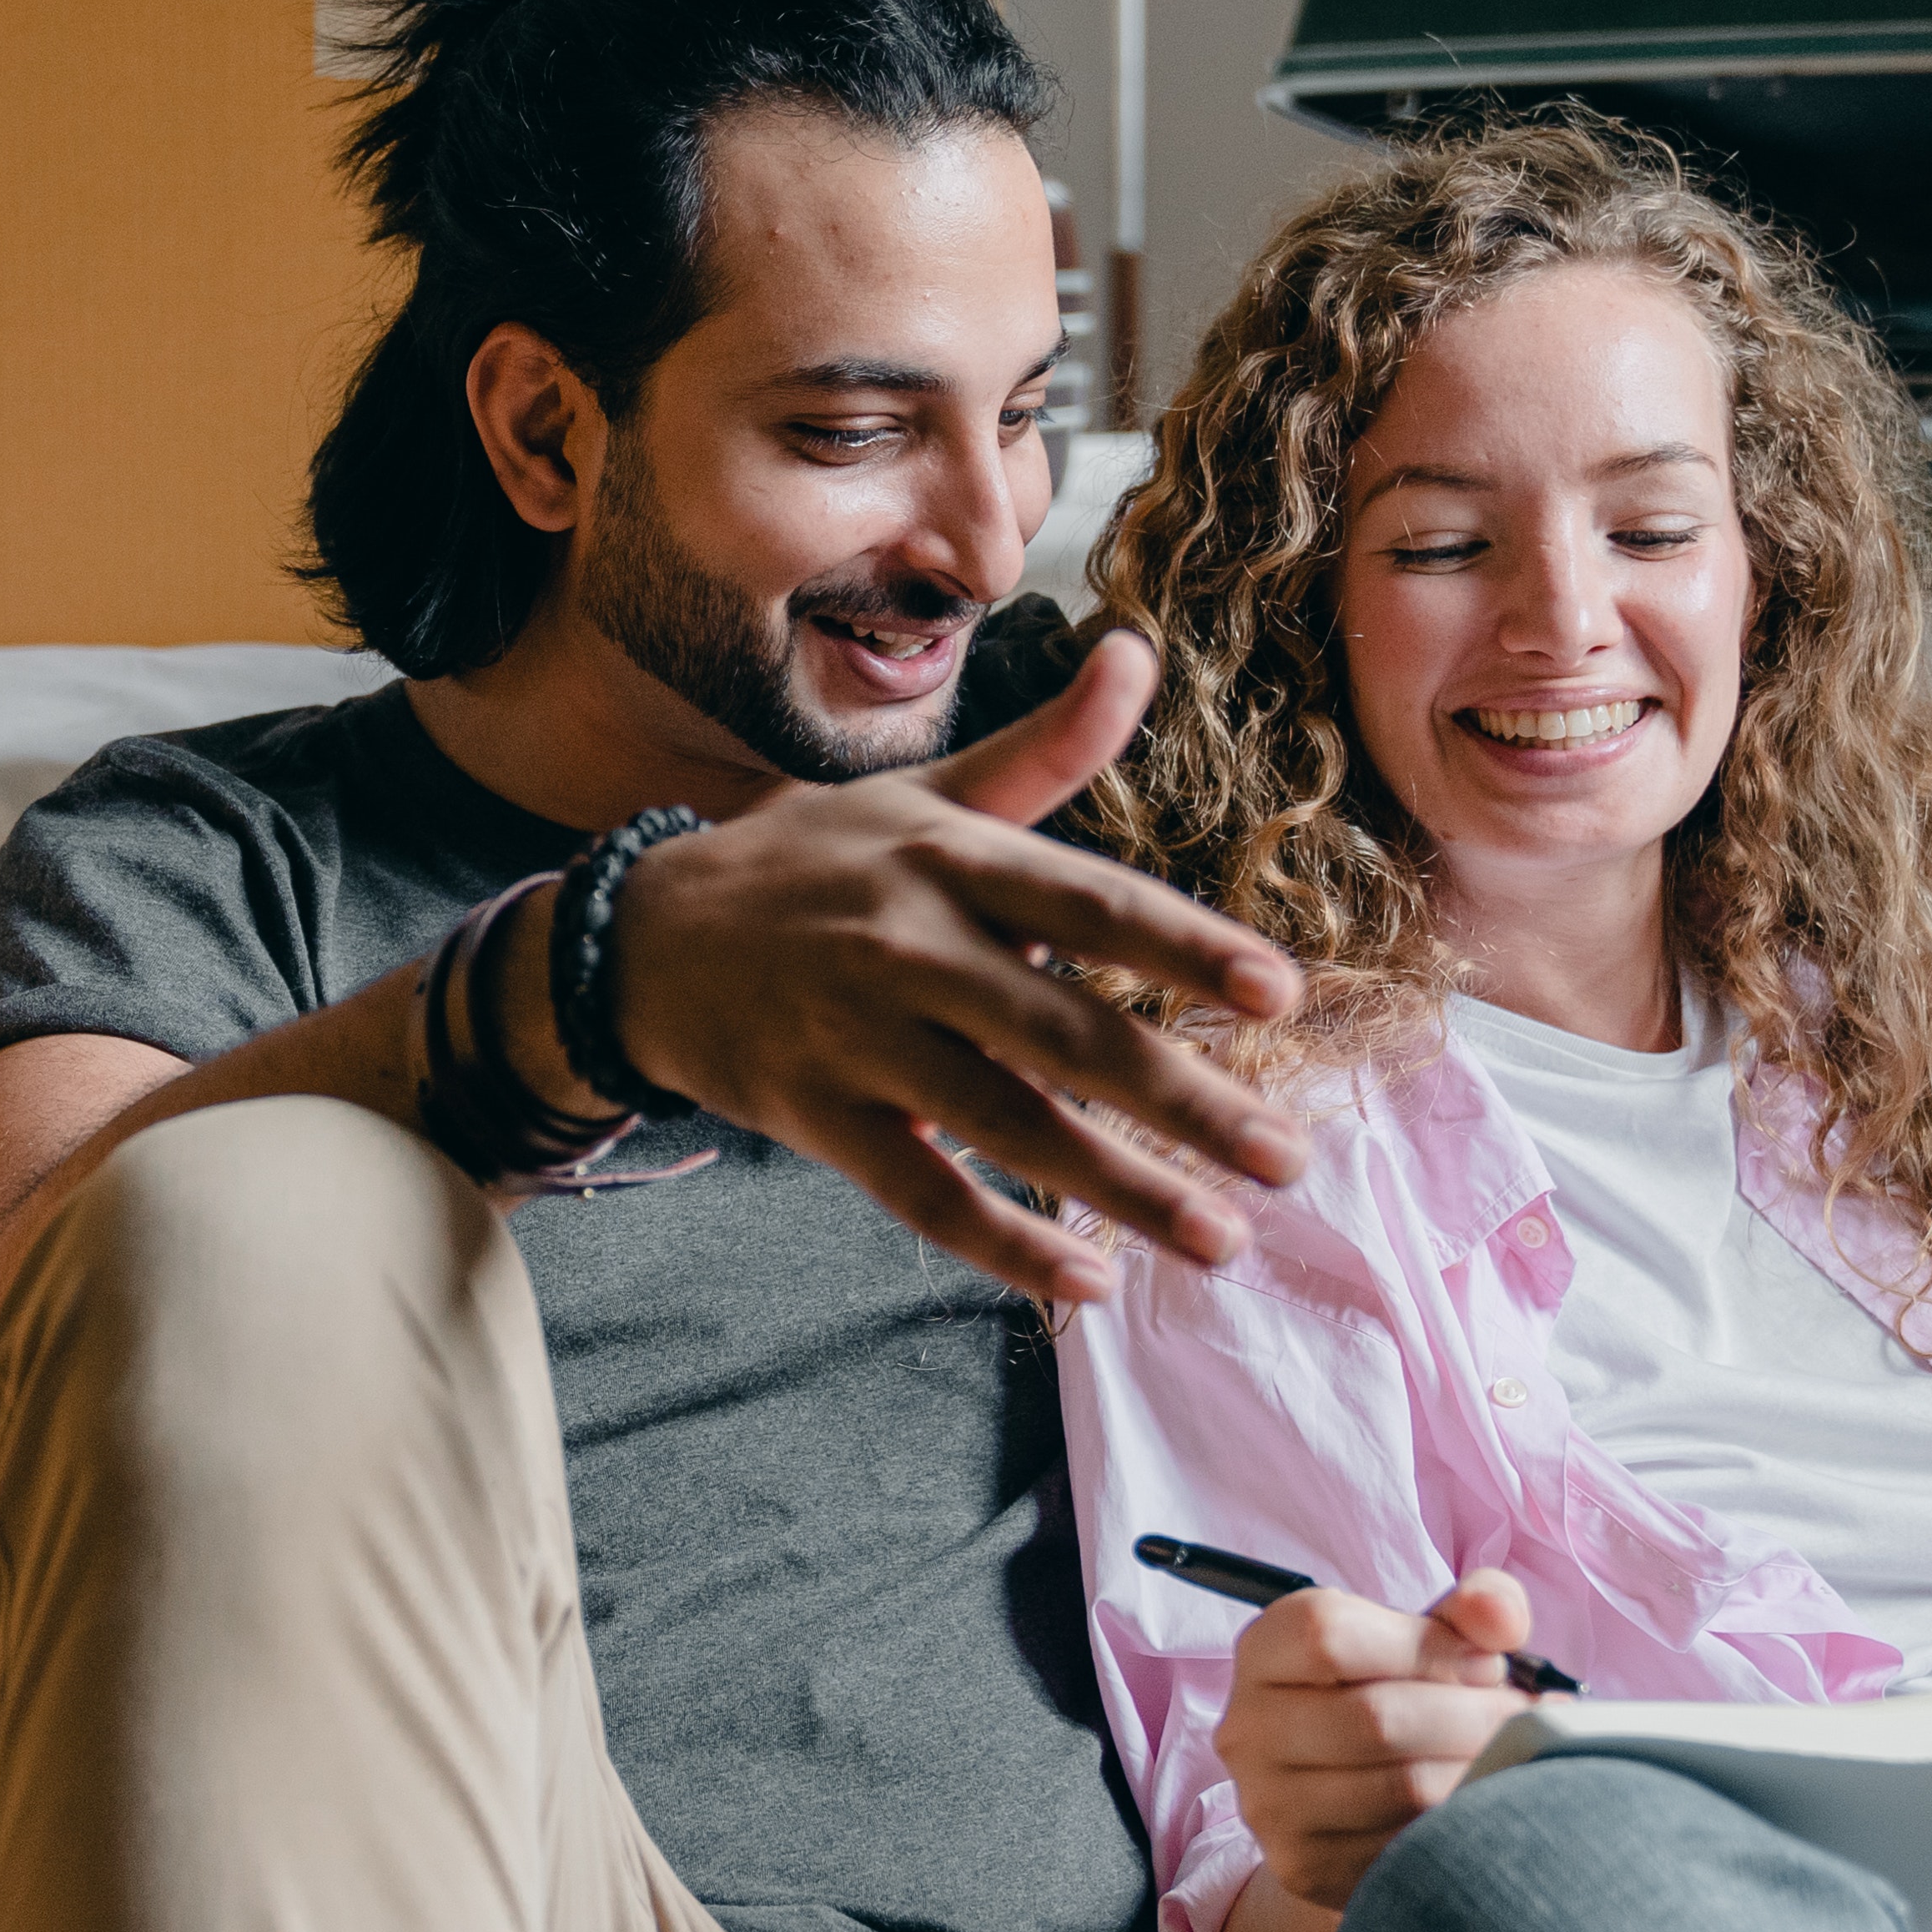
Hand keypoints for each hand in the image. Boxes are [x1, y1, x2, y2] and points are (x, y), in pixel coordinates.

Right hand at [604, 631, 1309, 1297]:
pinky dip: (1005, 1242)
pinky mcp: (819, 1116)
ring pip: (1009, 1126)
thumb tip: (1138, 652)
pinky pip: (923, 1194)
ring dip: (1123, 1188)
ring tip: (1222, 1236)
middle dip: (1186, 1103)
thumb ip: (1047, 747)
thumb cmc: (816, 861)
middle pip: (1068, 1035)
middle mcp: (912, 946)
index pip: (1090, 904)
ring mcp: (861, 1037)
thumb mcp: (926, 793)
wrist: (646, 936)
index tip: (1280, 993)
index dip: (1185, 949)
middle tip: (1286, 1160)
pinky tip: (1089, 1280)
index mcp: (952, 860)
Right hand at [1213, 1569, 1540, 1913]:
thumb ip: (1474, 1608)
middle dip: (1473, 1716)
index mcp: (1265, 1649)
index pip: (1328, 1635)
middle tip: (1522, 1719)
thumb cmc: (1399, 1692)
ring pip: (1401, 1788)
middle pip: (1374, 1717)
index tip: (1488, 1665)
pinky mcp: (1303, 1866)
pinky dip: (1463, 1824)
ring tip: (1512, 1757)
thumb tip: (1503, 1619)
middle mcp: (1248, 1728)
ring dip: (1480, 1771)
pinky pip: (1407, 1848)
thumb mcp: (1427, 1633)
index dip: (1427, 1647)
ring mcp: (1269, 1805)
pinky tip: (1483, 1802)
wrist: (1353, 1790)